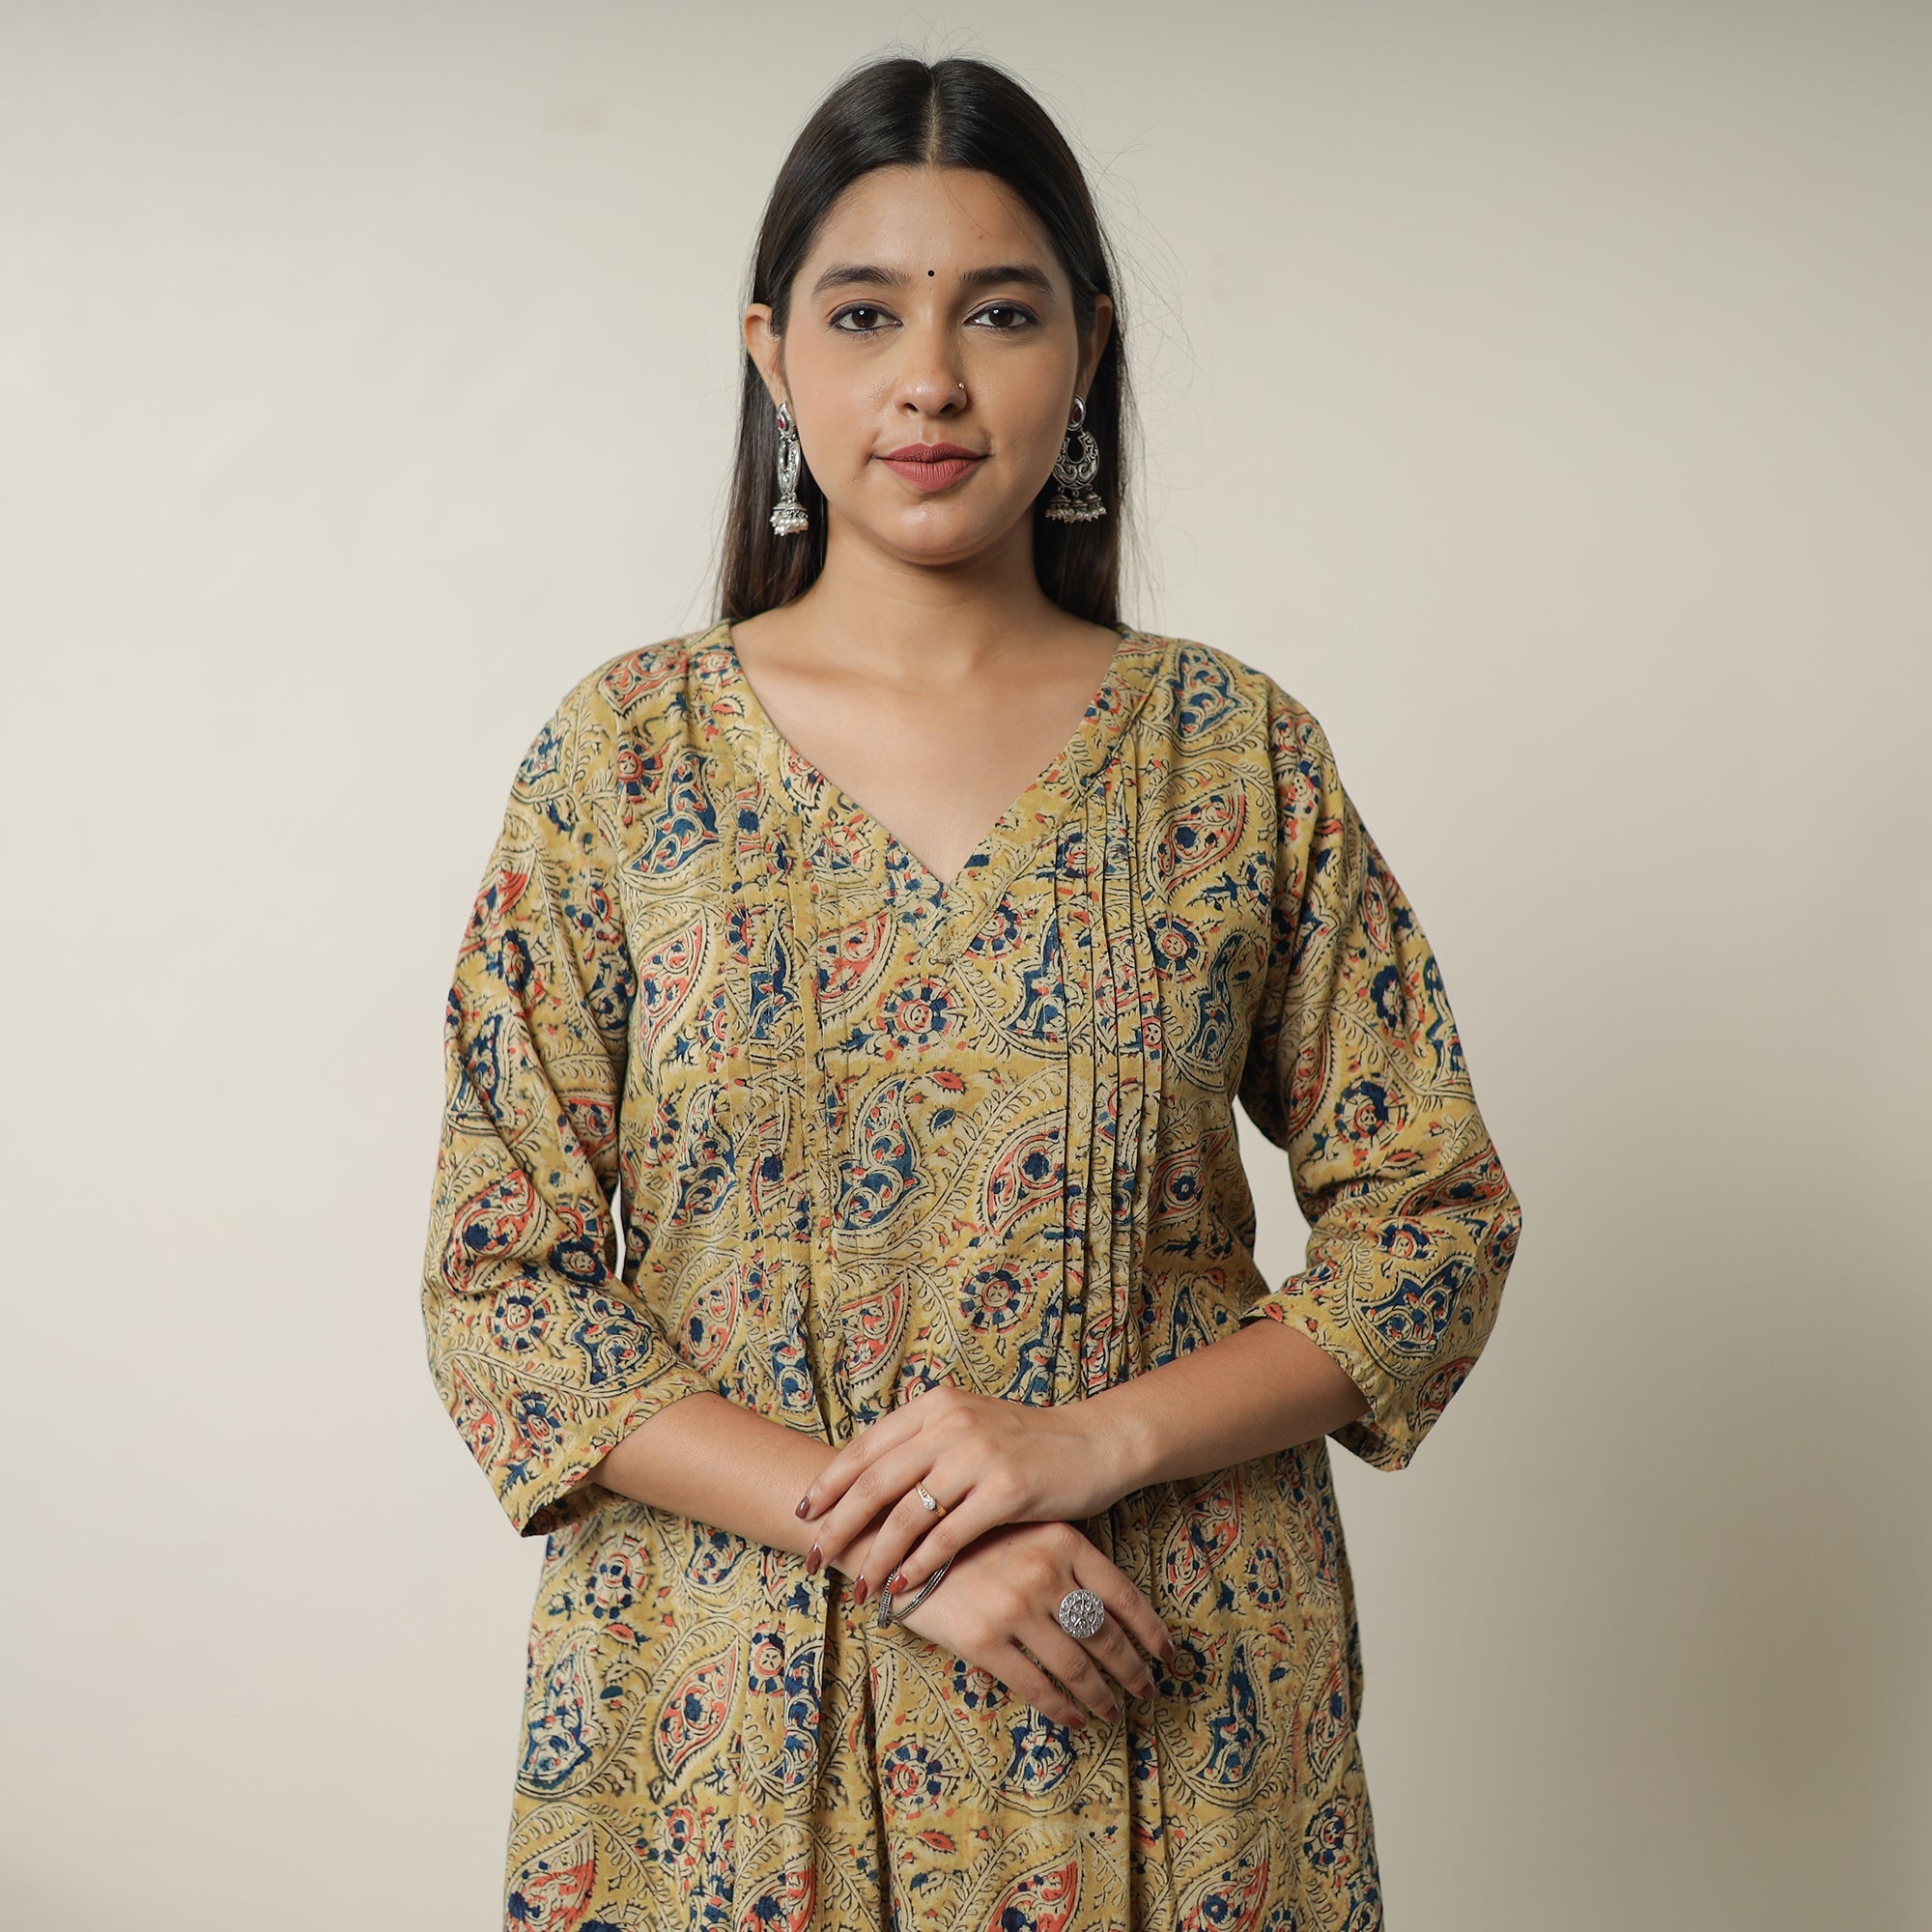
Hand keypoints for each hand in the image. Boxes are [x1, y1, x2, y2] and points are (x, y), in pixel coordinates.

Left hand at [796, 1384, 1135, 1603]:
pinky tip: (902, 1586)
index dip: (830, 1482)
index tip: (805, 1513)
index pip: (866, 1446)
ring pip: (908, 1513)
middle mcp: (951, 1424)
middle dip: (839, 1524)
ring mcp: (978, 1454)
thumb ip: (924, 1445)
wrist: (1096, 1441)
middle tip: (815, 1558)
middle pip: (876, 1480)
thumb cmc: (1027, 1443)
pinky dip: (919, 1564)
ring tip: (860, 1586)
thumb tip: (867, 1483)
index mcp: (936, 1406)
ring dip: (877, 1555)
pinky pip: (948, 1534)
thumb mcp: (970, 1427)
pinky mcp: (1006, 1489)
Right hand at [890, 1521, 1175, 1729]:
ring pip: (1076, 1668)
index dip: (1150, 1631)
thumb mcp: (1024, 1529)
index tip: (1168, 1655)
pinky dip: (1061, 1709)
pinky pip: (1035, 1686)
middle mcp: (1045, 1575)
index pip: (1123, 1595)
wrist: (899, 1540)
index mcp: (1062, 1542)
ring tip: (1113, 1712)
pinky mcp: (984, 1642)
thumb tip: (1107, 1608)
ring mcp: (1015, 1610)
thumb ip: (1064, 1560)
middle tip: (1146, 1690)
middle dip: (1133, 1670)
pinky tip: (1073, 1719)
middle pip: (1105, 1636)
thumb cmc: (966, 1535)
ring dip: (1101, 1697)